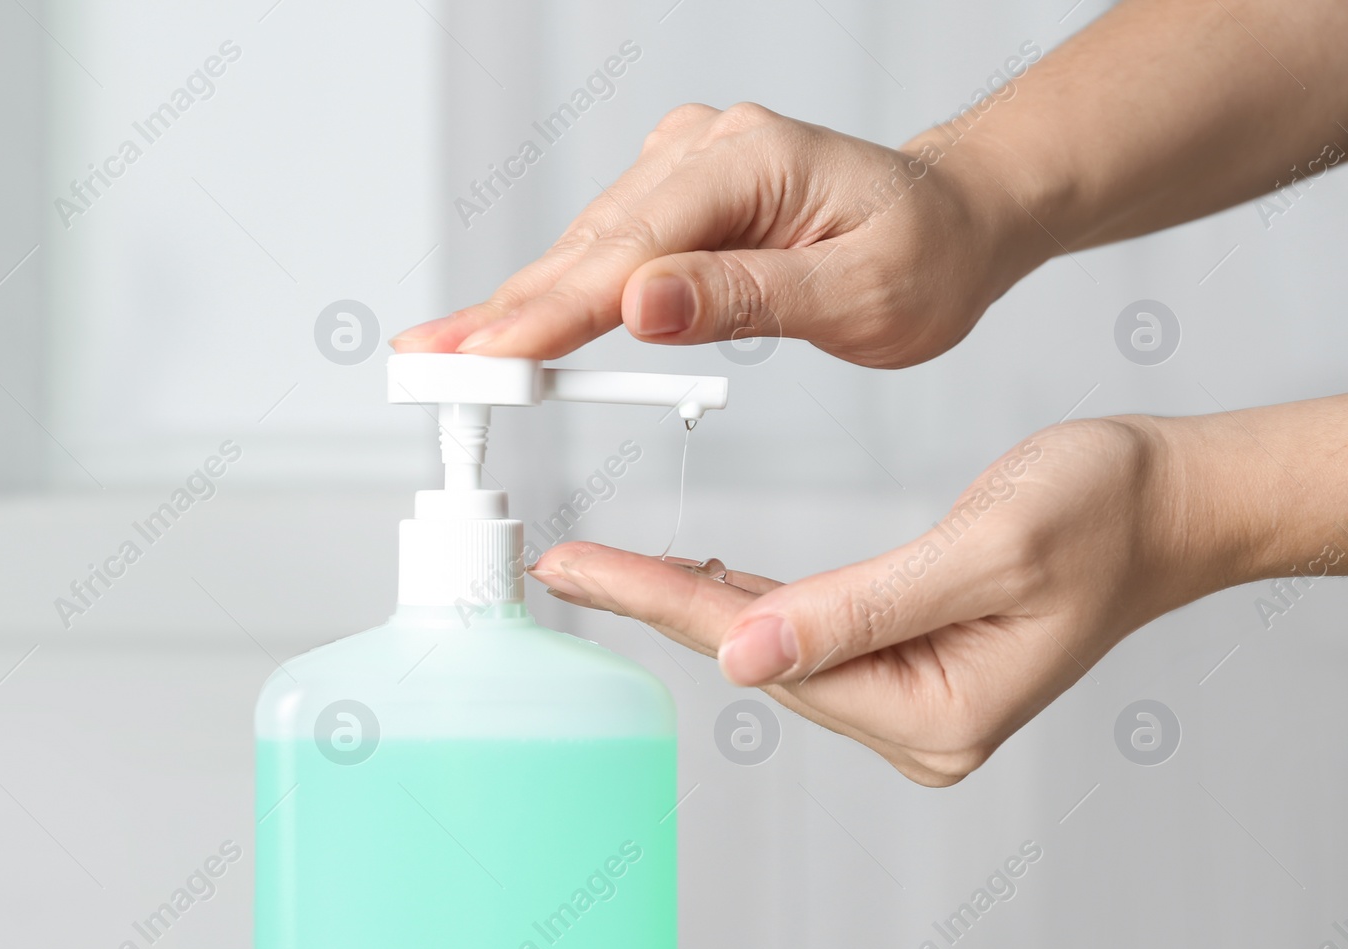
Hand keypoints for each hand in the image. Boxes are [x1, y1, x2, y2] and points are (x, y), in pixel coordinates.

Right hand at [391, 102, 1036, 366]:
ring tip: (446, 354)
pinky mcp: (677, 193)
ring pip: (585, 249)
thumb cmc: (926, 258)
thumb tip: (639, 306)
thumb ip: (745, 298)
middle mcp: (707, 147)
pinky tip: (507, 326)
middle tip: (428, 365)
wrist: (955, 224)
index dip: (548, 314)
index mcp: (751, 161)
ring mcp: (686, 165)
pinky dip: (557, 295)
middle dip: (505, 313)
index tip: (484, 360)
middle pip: (588, 246)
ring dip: (518, 307)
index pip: (629, 251)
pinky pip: (605, 250)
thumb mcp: (860, 294)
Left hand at [528, 417, 1224, 785]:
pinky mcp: (909, 663)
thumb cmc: (1101, 513)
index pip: (766, 652)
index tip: (578, 572)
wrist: (1167, 504)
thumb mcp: (985, 551)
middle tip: (565, 564)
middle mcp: (916, 725)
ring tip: (606, 566)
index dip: (662, 604)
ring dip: (692, 602)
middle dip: (657, 604)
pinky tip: (703, 575)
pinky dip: (750, 599)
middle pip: (756, 656)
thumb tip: (739, 655)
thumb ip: (861, 609)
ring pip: (775, 645)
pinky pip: (809, 633)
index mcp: (935, 714)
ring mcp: (912, 700)